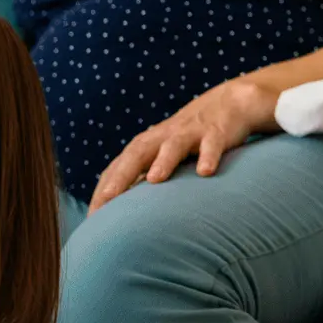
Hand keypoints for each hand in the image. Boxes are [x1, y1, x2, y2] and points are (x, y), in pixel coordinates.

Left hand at [87, 78, 279, 212]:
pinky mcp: (216, 132)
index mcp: (146, 147)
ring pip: (172, 145)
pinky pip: (212, 144)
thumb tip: (126, 216)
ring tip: (155, 180)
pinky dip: (208, 155)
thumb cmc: (190, 140)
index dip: (104, 190)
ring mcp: (189, 133)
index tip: (93, 218)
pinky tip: (206, 172)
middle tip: (107, 199)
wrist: (229, 103)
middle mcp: (162, 138)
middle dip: (121, 176)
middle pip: (136, 155)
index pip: (117, 168)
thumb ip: (146, 180)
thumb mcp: (164, 158)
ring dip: (163, 161)